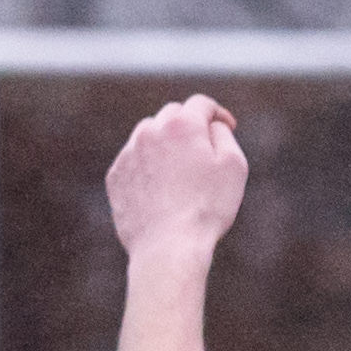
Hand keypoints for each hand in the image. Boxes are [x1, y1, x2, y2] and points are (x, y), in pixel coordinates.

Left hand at [105, 95, 248, 260]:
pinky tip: (160, 189)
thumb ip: (224, 135)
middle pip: (172, 115)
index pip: (201, 104)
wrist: (168, 247)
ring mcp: (129, 153)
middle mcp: (150, 131)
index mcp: (183, 125)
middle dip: (189, 125)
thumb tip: (212, 125)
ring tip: (178, 170)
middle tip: (202, 148)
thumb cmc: (207, 209)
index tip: (226, 126)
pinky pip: (133, 161)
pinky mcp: (116, 176)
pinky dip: (146, 166)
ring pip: (148, 135)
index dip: (217, 113)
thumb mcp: (234, 167)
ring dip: (164, 143)